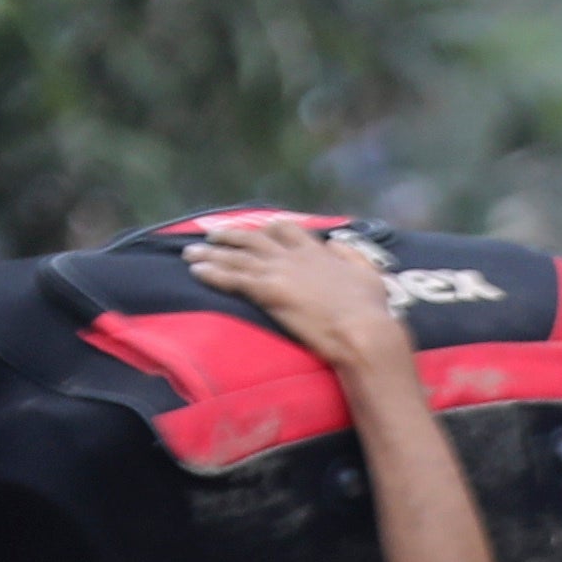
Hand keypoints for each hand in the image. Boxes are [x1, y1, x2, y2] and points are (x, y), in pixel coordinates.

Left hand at [186, 215, 409, 385]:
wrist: (363, 331)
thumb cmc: (372, 311)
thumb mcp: (370, 274)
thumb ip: (352, 257)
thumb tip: (338, 245)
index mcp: (318, 252)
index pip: (288, 231)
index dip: (270, 229)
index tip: (259, 229)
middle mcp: (294, 257)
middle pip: (254, 238)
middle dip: (231, 235)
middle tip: (212, 235)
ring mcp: (280, 272)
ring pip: (237, 257)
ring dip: (211, 254)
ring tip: (190, 253)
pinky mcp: (269, 291)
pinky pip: (233, 278)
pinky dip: (212, 273)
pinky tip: (195, 272)